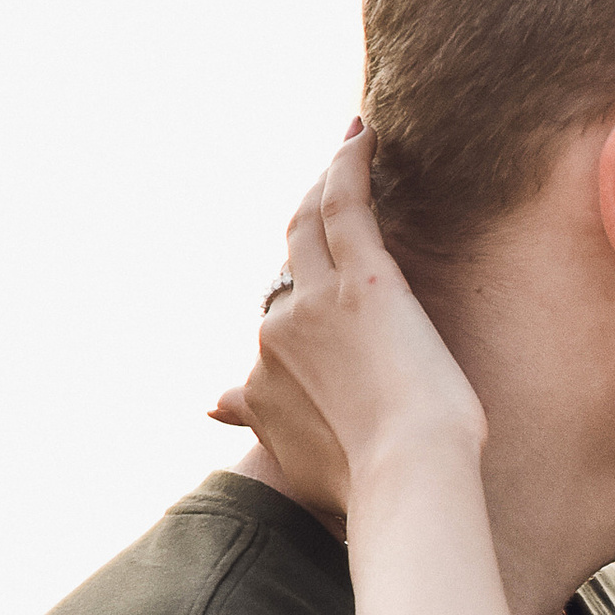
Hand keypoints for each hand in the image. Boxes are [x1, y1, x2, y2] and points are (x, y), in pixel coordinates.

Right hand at [212, 125, 483, 516]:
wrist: (404, 477)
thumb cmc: (366, 481)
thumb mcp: (293, 455)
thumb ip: (255, 421)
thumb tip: (209, 405)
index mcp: (263, 373)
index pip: (276, 321)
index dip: (293, 297)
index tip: (311, 284)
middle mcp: (278, 329)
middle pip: (289, 263)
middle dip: (306, 227)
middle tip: (325, 191)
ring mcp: (318, 300)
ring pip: (311, 223)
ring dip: (322, 182)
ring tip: (345, 149)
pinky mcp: (365, 280)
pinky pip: (346, 206)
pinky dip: (349, 164)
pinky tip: (361, 133)